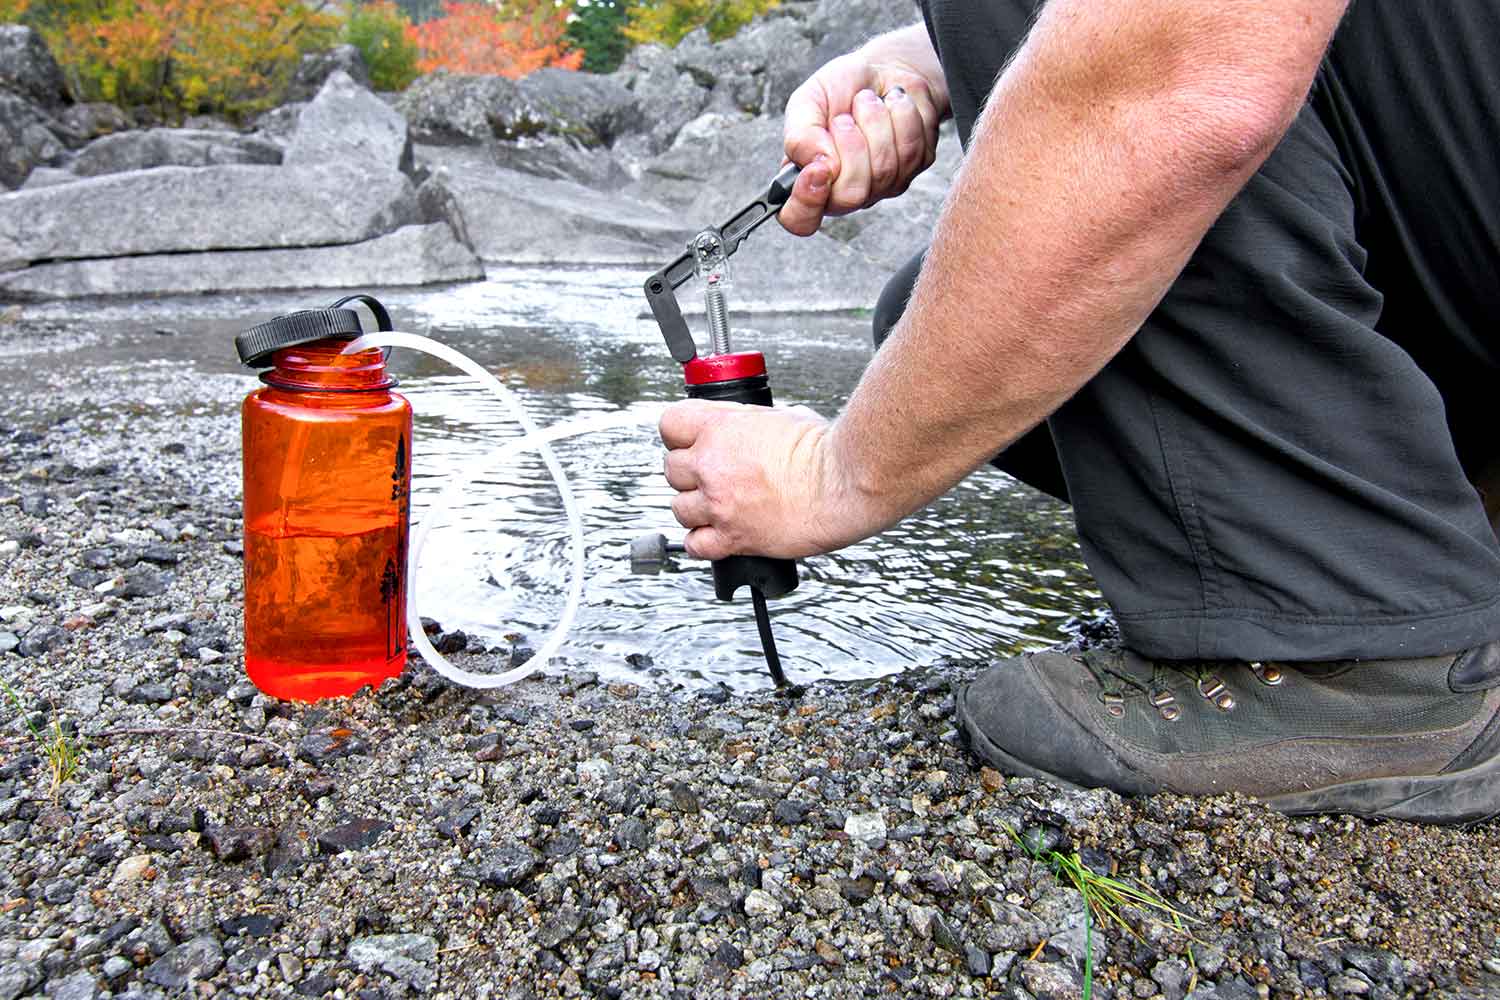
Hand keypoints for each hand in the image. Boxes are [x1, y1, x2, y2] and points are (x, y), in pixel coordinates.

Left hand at [658, 399, 885, 560]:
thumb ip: (749, 423)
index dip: (679, 435)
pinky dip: (702, 541)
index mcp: (721, 427)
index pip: (670, 425)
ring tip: (719, 506)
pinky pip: (695, 545)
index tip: (689, 442)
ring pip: (679, 508)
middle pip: (671, 469)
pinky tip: (717, 533)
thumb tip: (743, 427)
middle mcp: (712, 465)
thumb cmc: (826, 449)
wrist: (845, 483)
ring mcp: (720, 504)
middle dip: (690, 473)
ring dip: (696, 507)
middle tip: (712, 476)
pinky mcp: (734, 537)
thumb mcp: (780, 416)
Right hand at [780, 48, 945, 235]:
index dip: (807, 202)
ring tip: (868, 102)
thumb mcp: (806, 101)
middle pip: (851, 196)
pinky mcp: (913, 169)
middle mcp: (844, 191)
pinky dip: (901, 115)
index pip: (800, 220)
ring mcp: (881, 186)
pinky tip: (892, 105)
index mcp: (808, 180)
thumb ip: (800, 135)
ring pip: (885, 171)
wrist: (883, 69)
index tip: (819, 167)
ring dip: (876, 122)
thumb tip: (815, 163)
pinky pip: (912, 151)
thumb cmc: (840, 89)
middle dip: (851, 144)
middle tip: (845, 117)